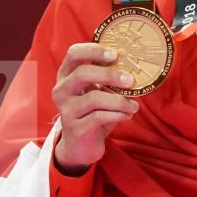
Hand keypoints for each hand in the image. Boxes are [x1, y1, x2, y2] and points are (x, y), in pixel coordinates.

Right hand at [51, 43, 138, 170]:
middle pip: (82, 73)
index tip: (116, 54)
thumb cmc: (92, 113)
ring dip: (119, 101)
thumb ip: (108, 79)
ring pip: (94, 98)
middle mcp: (61, 90)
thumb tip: (134, 68)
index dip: (94, 50)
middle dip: (110, 75)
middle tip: (130, 80)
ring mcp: (66, 110)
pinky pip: (99, 117)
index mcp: (66, 76)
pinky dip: (118, 115)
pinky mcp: (75, 128)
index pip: (73, 54)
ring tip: (134, 105)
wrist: (81, 146)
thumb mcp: (97, 92)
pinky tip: (128, 115)